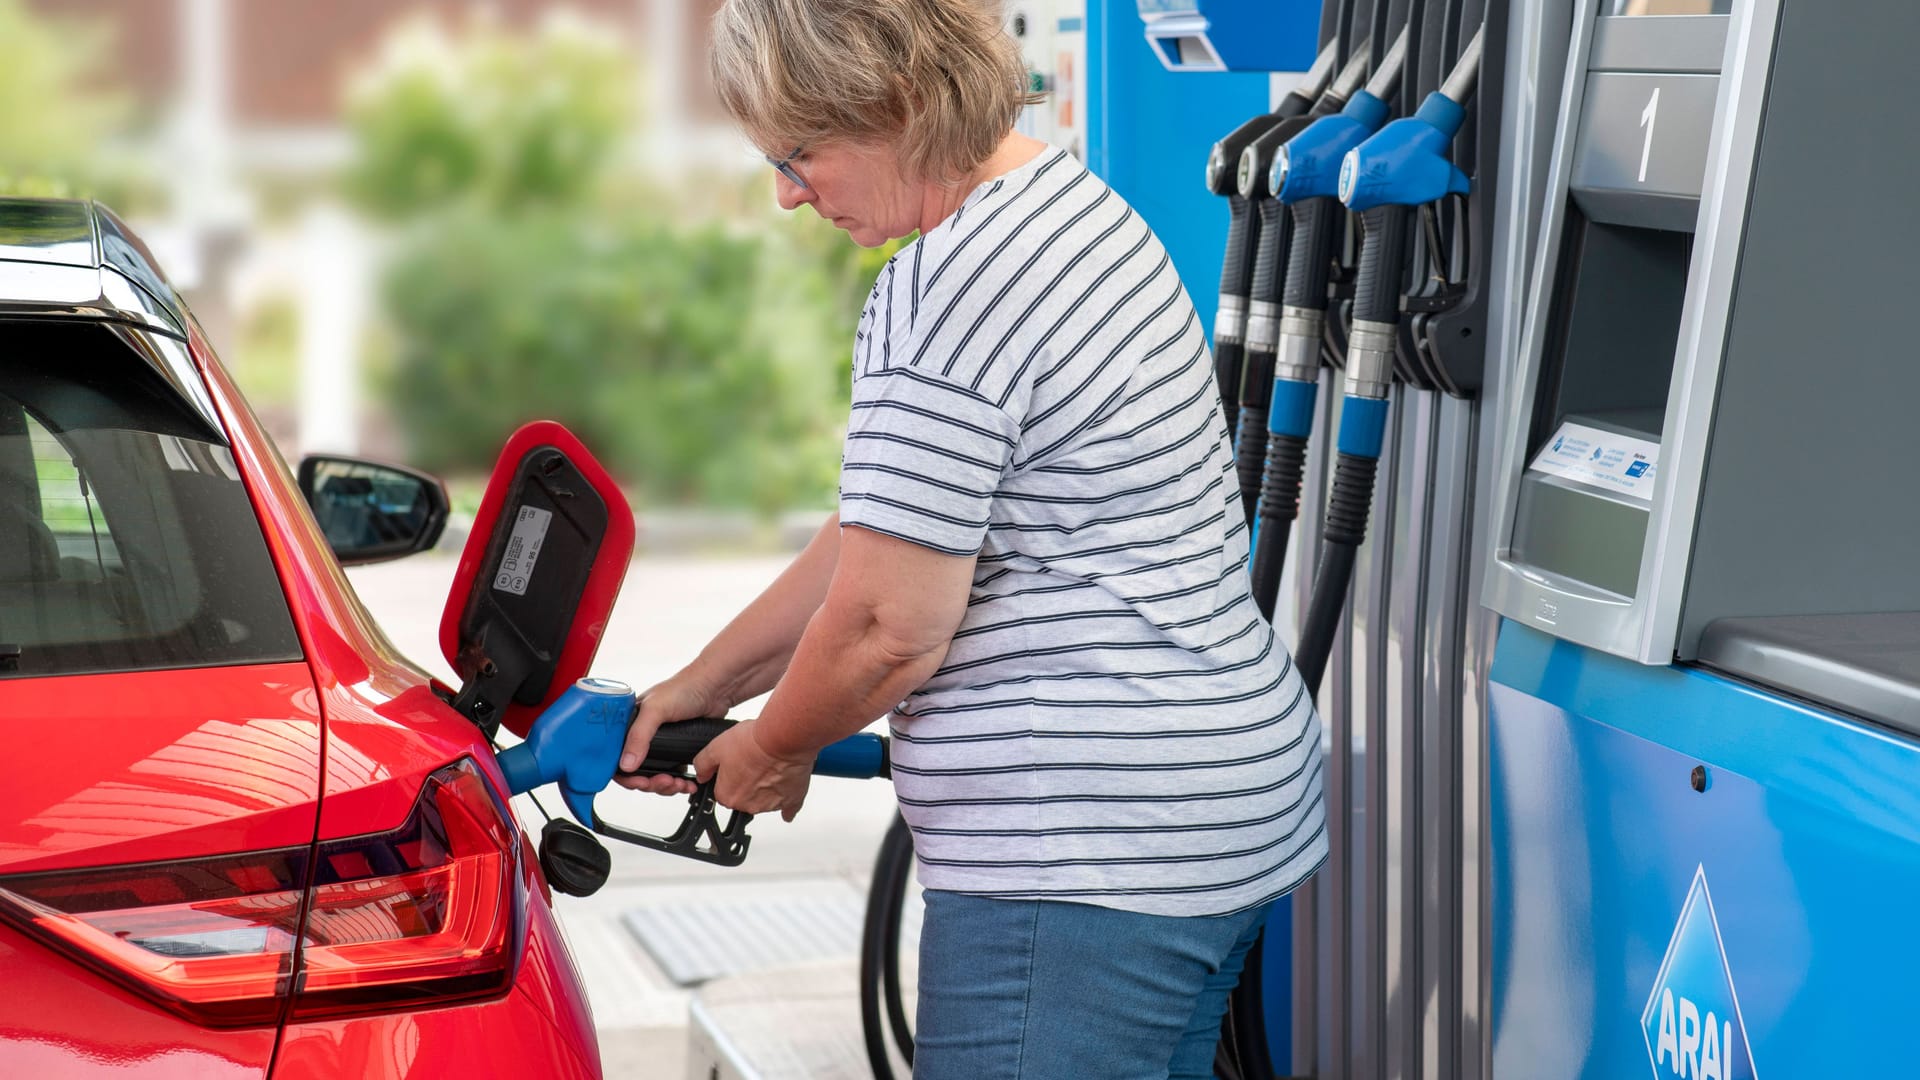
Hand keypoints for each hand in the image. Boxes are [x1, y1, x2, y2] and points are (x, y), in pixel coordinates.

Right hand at [612, 671, 726, 796]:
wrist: (716, 688)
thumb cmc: (685, 687)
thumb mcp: (655, 709)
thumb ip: (639, 736)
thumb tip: (626, 764)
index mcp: (630, 725)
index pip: (617, 757)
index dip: (626, 775)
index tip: (640, 782)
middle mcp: (643, 736)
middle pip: (636, 772)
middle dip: (650, 783)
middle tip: (664, 782)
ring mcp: (660, 744)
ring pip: (655, 776)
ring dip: (665, 786)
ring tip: (678, 783)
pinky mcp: (677, 750)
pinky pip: (672, 774)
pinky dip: (679, 783)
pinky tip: (687, 782)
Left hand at [694, 719, 813, 821]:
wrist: (783, 738)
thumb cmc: (753, 742)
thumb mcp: (716, 747)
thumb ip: (703, 764)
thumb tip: (701, 774)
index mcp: (728, 795)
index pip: (722, 791)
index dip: (728, 776)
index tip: (735, 765)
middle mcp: (749, 805)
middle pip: (744, 797)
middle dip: (747, 782)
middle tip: (752, 761)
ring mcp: (771, 805)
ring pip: (765, 799)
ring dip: (766, 786)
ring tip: (769, 764)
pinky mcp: (792, 800)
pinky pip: (788, 807)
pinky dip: (787, 800)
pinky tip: (786, 791)